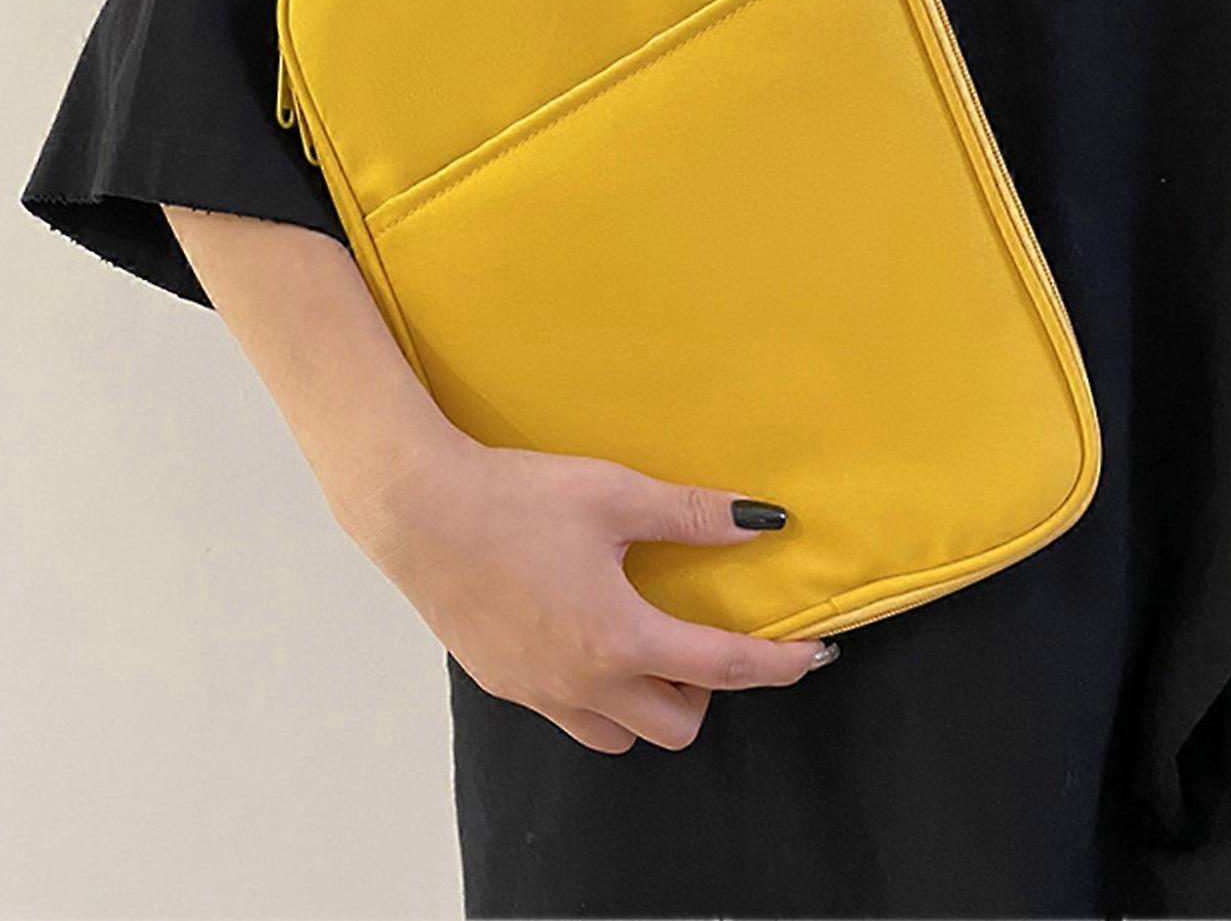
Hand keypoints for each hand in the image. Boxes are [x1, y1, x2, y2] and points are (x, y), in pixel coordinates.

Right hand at [351, 436, 837, 753]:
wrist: (415, 508)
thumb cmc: (514, 497)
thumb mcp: (613, 495)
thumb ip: (692, 515)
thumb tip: (762, 522)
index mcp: (619, 639)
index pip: (724, 669)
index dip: (779, 665)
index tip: (814, 656)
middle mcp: (581, 683)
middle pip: (675, 726)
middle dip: (705, 691)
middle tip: (700, 633)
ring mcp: (536, 691)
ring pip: (618, 735)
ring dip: (647, 701)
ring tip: (642, 638)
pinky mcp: (501, 683)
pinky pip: (570, 715)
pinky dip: (597, 692)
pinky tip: (584, 632)